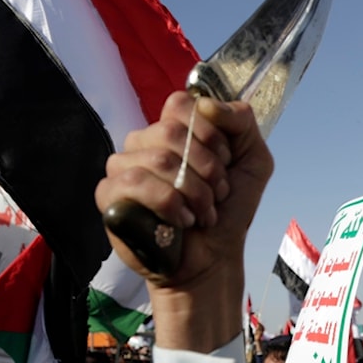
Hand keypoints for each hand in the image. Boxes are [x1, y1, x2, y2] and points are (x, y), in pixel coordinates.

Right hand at [95, 92, 272, 352]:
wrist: (214, 258)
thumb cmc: (229, 210)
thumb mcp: (253, 161)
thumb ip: (242, 122)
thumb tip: (207, 104)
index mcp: (174, 130)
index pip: (180, 104)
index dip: (209, 132)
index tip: (225, 160)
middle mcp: (145, 143)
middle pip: (172, 130)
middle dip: (208, 167)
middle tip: (218, 193)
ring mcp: (123, 168)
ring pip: (157, 158)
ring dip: (194, 190)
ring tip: (203, 212)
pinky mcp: (109, 196)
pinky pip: (133, 182)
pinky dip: (168, 203)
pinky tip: (181, 221)